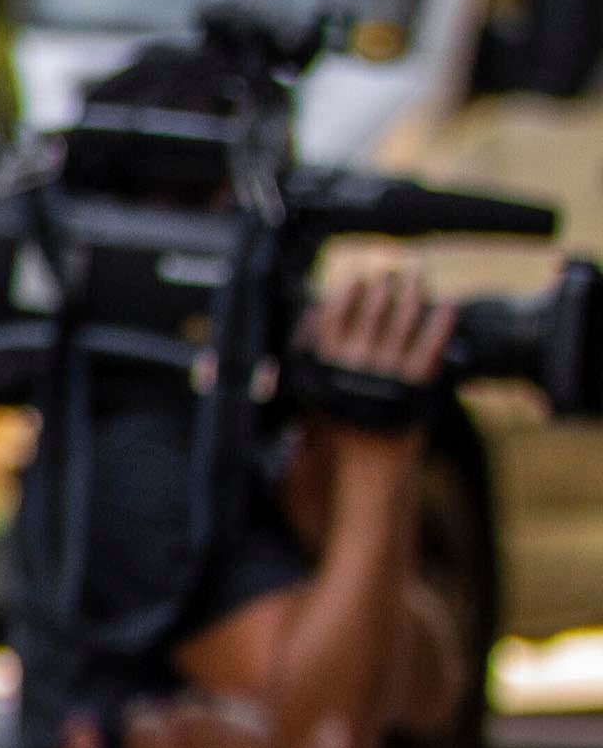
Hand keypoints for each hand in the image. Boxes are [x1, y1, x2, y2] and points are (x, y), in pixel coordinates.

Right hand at [52, 694, 362, 747]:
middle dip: (185, 712)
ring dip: (237, 716)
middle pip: (203, 719)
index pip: (150, 725)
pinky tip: (334, 726)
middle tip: (177, 727)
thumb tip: (80, 723)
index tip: (137, 733)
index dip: (139, 720)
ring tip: (222, 720)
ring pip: (255, 733)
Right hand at [301, 260, 451, 459]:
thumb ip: (300, 366)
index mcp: (321, 369)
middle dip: (381, 286)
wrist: (368, 480)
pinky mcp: (415, 389)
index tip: (356, 277)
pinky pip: (428, 348)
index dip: (346, 294)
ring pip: (399, 324)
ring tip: (418, 277)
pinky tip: (446, 309)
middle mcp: (351, 368)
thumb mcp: (304, 406)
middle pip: (368, 314)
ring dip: (411, 294)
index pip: (331, 319)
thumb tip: (303, 321)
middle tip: (392, 267)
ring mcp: (384, 377)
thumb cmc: (334, 449)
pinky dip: (439, 325)